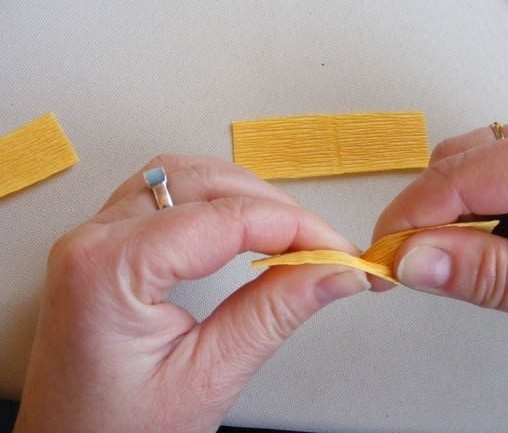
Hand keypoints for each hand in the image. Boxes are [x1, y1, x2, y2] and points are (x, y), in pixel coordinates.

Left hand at [15, 155, 369, 432]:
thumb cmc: (115, 432)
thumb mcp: (207, 378)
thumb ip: (274, 313)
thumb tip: (333, 272)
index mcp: (109, 269)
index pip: (223, 219)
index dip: (293, 226)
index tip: (337, 248)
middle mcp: (93, 240)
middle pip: (202, 183)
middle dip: (272, 207)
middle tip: (320, 245)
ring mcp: (94, 238)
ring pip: (182, 177)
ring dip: (242, 194)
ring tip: (287, 232)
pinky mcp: (105, 245)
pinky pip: (163, 194)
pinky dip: (212, 199)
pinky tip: (240, 222)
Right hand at [373, 117, 507, 365]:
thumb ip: (491, 276)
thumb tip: (413, 260)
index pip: (470, 172)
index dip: (414, 213)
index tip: (383, 254)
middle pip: (458, 164)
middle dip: (421, 214)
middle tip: (403, 265)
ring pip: (462, 175)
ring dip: (438, 220)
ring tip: (437, 265)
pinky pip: (480, 192)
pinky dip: (459, 225)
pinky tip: (466, 254)